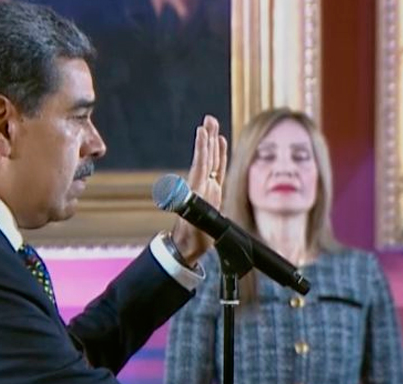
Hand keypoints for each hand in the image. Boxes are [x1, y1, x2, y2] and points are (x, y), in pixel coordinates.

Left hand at [170, 115, 227, 265]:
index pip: (201, 164)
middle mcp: (201, 185)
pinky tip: (221, 143)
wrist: (189, 246)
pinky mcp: (213, 191)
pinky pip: (218, 169)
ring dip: (213, 142)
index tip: (202, 131)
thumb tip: (181, 199)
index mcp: (196, 191)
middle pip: (206, 157)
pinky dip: (220, 155)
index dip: (202, 148)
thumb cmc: (191, 238)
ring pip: (211, 159)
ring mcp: (207, 186)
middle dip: (208, 138)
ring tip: (213, 124)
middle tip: (209, 119)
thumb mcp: (191, 226)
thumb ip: (189, 211)